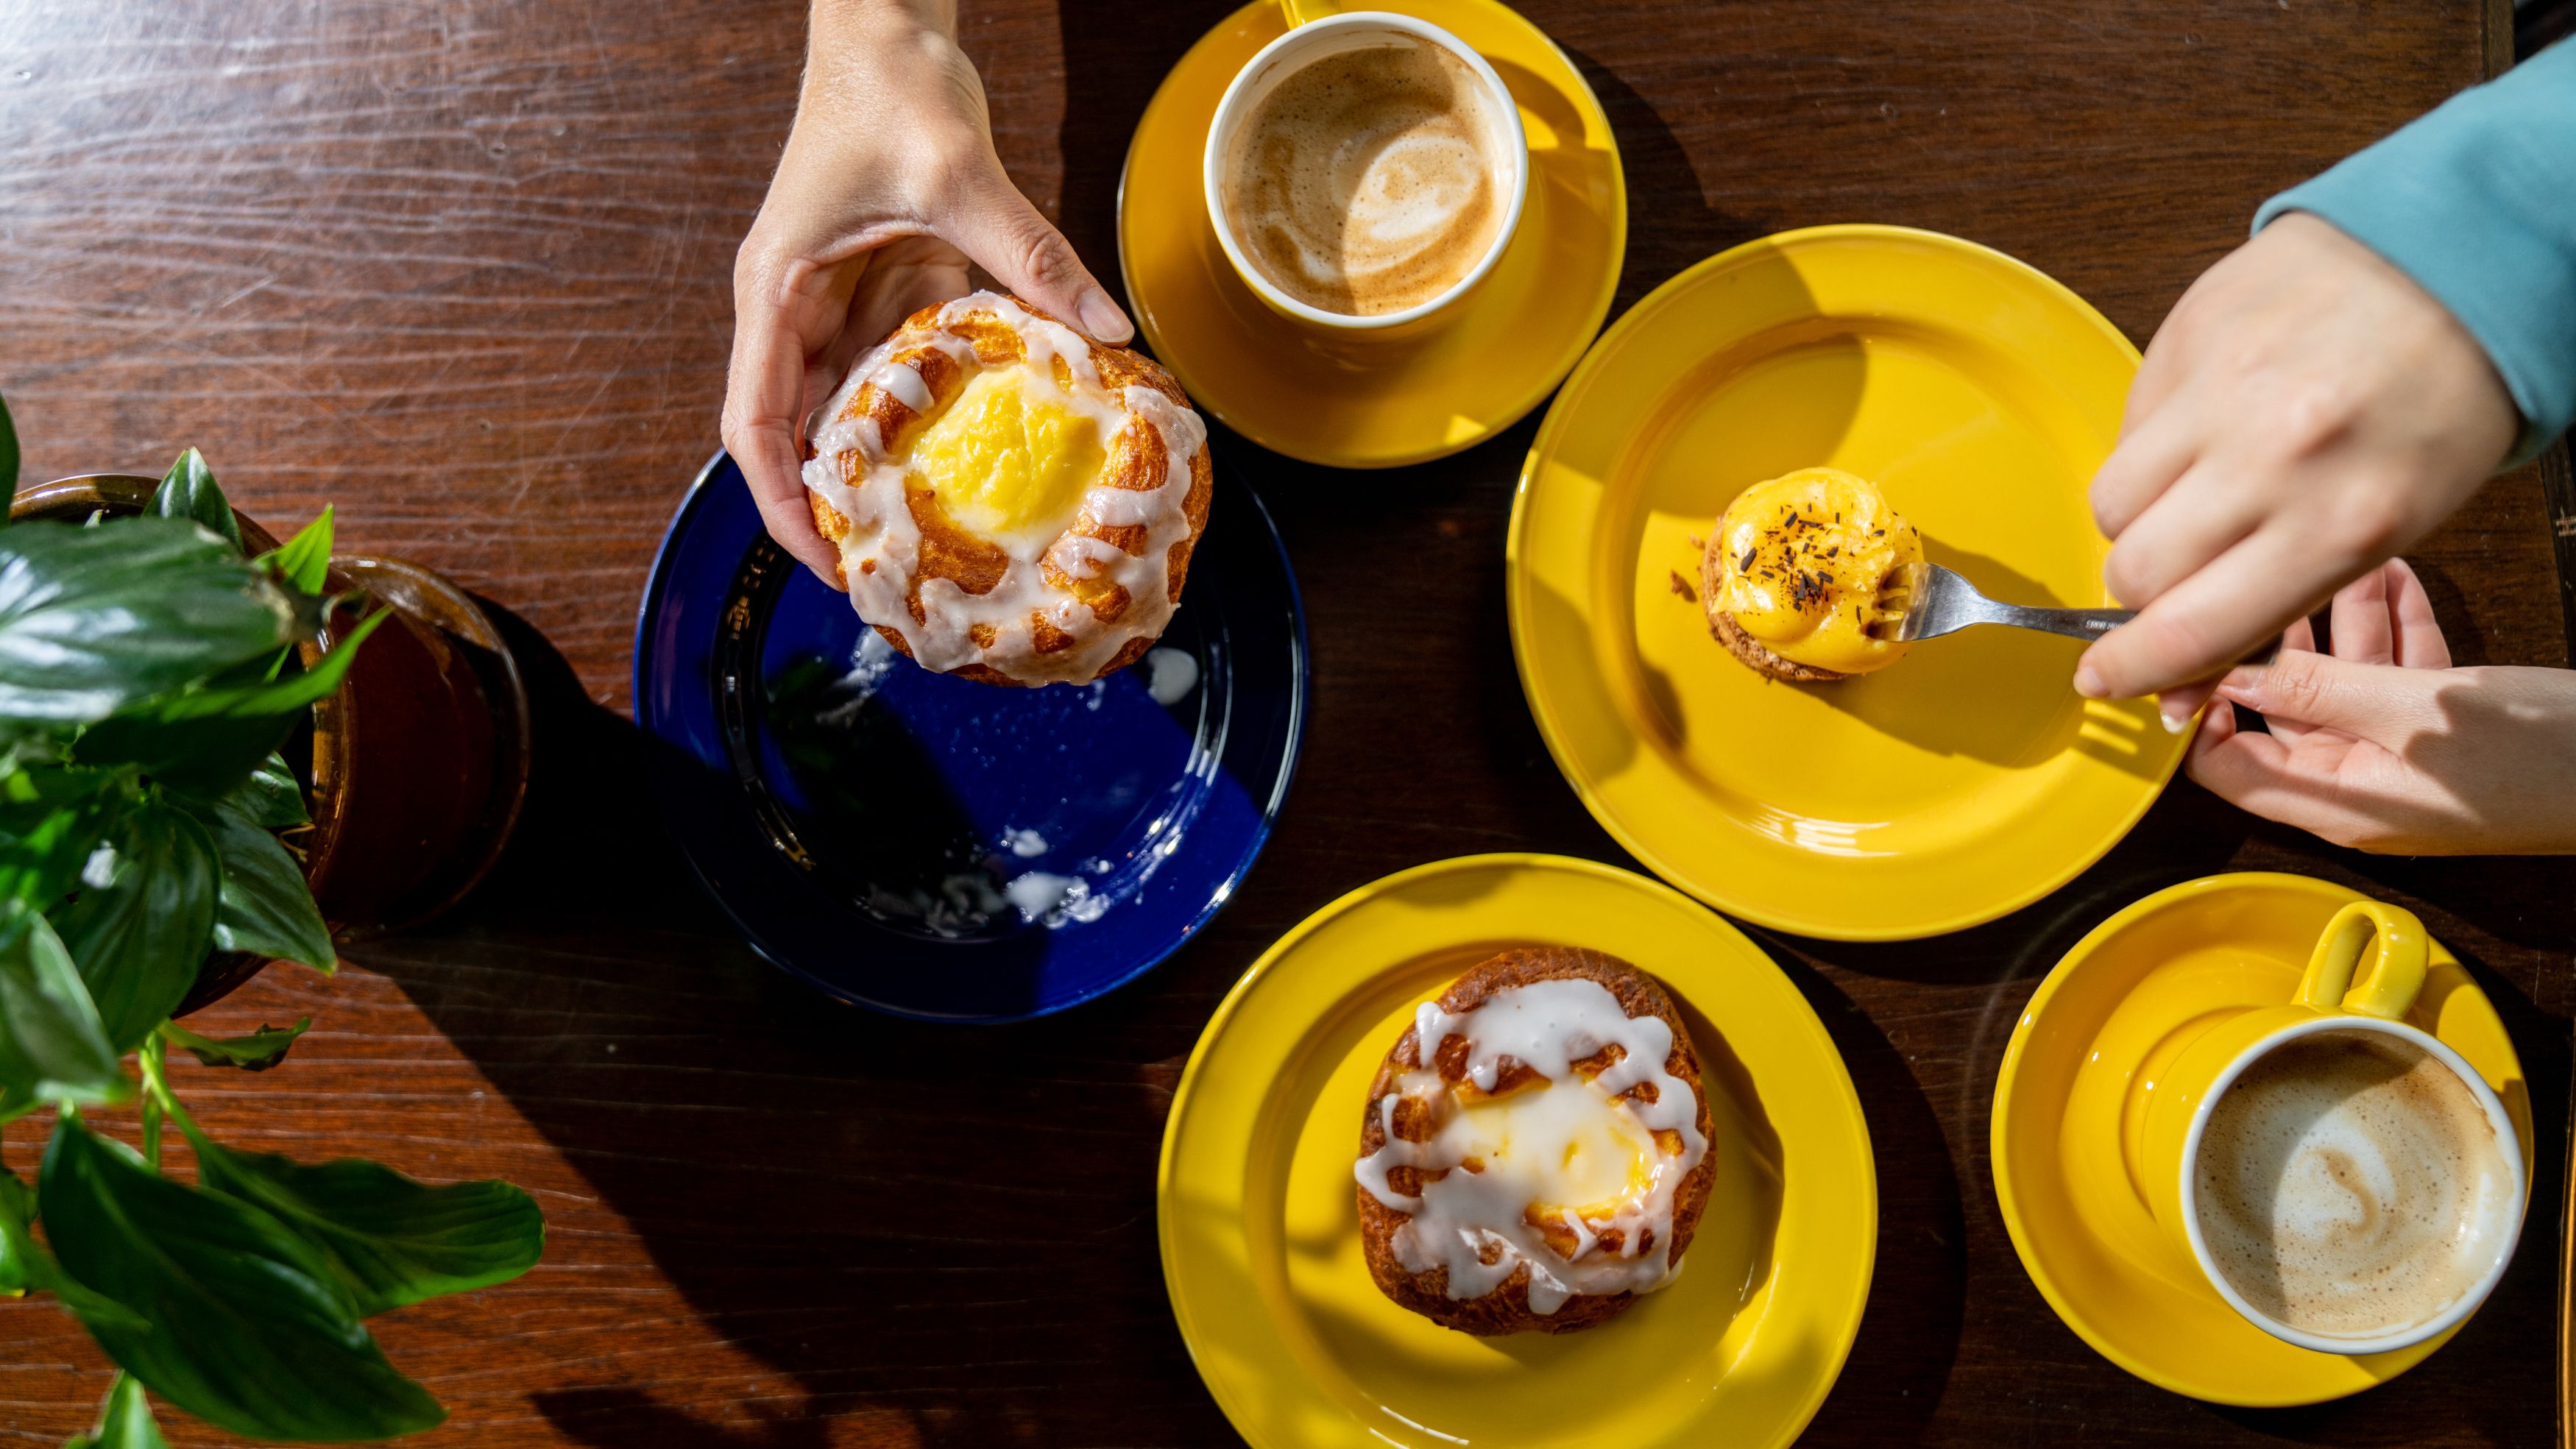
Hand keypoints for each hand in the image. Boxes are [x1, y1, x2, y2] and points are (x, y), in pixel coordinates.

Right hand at [722, 0, 1133, 581]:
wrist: (886, 25)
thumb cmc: (892, 87)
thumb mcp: (961, 175)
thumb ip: (1031, 254)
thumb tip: (1107, 328)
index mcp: (778, 293)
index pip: (755, 425)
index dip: (782, 503)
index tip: (828, 561)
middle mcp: (795, 311)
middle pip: (798, 437)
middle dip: (837, 512)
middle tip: (900, 580)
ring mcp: (839, 306)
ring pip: (851, 414)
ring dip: (888, 477)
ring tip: (940, 547)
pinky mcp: (886, 292)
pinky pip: (902, 375)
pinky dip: (933, 422)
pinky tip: (981, 466)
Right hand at [2078, 212, 2517, 724]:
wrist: (2455, 262)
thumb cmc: (2439, 403)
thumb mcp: (2389, 528)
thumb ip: (2276, 602)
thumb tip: (2176, 674)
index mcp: (2340, 526)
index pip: (2193, 630)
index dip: (2135, 669)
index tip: (2104, 678)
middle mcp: (2272, 461)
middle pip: (2135, 571)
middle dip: (2143, 588)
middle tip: (2173, 572)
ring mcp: (2222, 392)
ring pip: (2111, 501)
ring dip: (2135, 517)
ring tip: (2188, 492)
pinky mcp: (2188, 337)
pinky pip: (2127, 424)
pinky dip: (2151, 443)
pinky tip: (2205, 424)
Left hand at [2188, 559, 2575, 854]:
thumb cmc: (2536, 758)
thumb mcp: (2412, 711)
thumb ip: (2316, 689)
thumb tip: (2225, 672)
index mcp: (2333, 801)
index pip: (2224, 768)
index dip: (2198, 712)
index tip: (2192, 648)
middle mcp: (2354, 785)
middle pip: (2280, 711)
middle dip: (2277, 639)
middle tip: (2266, 576)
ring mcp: (2397, 758)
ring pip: (2343, 682)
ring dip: (2342, 619)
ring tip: (2341, 555)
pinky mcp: (2439, 732)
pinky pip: (2396, 679)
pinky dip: (2393, 630)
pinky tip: (2391, 575)